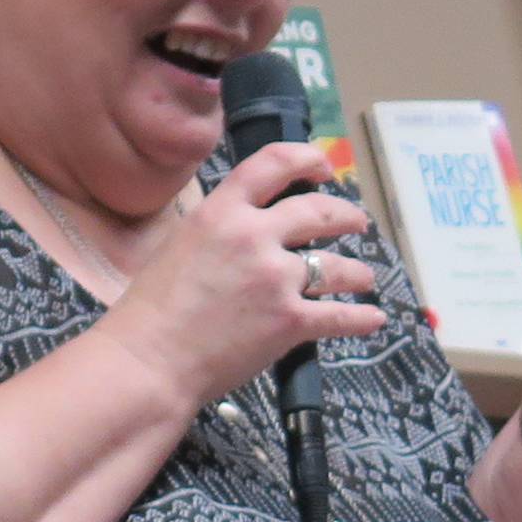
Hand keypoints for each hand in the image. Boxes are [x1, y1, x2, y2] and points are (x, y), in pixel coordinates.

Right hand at [98, 140, 386, 409]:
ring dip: (357, 271)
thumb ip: (218, 230)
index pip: (273, 164)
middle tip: (356, 222)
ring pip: (336, 265)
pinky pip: (339, 316)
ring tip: (364, 277)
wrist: (148, 362)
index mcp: (221, 211)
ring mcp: (276, 279)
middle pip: (319, 210)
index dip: (307, 159)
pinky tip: (373, 319)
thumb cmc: (150, 313)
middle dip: (346, 215)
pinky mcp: (290, 321)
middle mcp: (254, 236)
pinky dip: (361, 318)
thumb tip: (247, 227)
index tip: (323, 168)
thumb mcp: (180, 246)